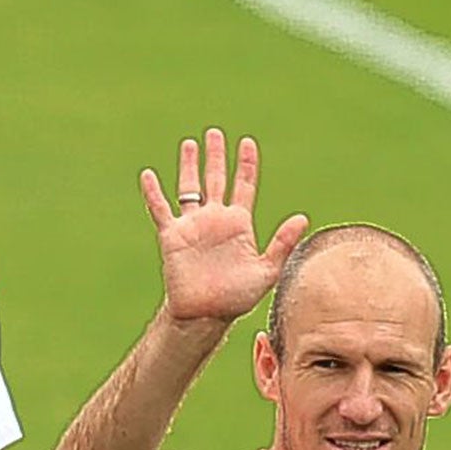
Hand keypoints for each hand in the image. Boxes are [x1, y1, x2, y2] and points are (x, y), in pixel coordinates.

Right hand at [142, 128, 307, 326]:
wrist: (205, 316)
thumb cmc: (236, 298)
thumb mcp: (267, 271)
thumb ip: (282, 244)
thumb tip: (302, 217)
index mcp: (239, 224)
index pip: (244, 186)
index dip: (246, 164)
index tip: (247, 143)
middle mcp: (215, 220)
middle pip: (216, 179)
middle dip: (216, 156)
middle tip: (215, 133)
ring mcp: (193, 226)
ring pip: (189, 187)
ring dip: (189, 166)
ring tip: (190, 144)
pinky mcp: (172, 236)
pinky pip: (161, 209)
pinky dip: (153, 193)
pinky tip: (148, 175)